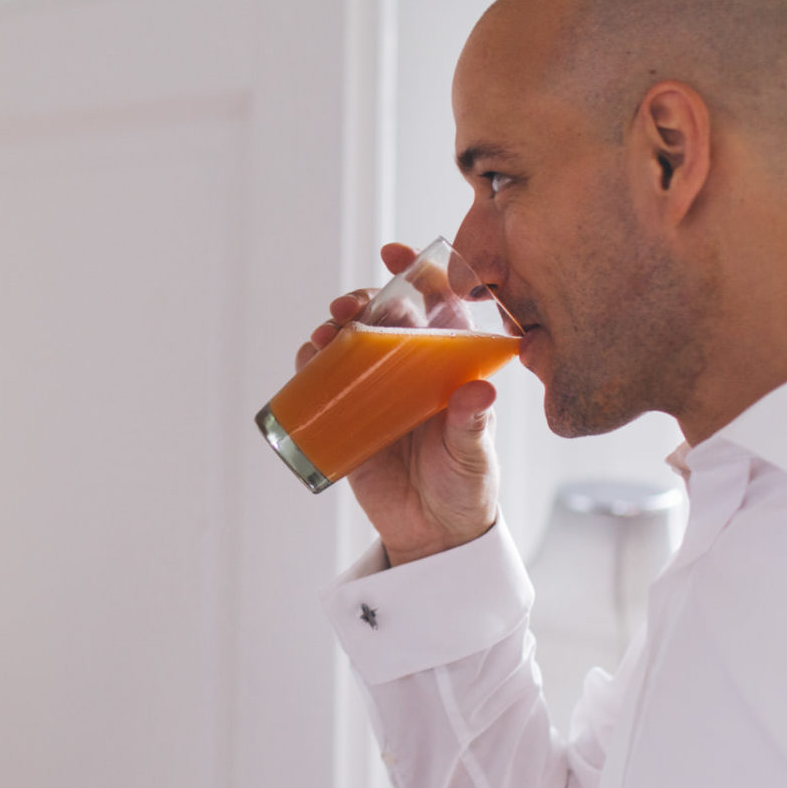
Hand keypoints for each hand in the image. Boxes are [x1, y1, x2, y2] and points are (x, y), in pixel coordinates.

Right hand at [295, 242, 502, 565]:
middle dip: (365, 298)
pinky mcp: (348, 413)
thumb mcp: (472, 456)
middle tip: (350, 307)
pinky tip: (309, 355)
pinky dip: (311, 360)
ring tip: (327, 333)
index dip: (419, 272)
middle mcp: (412, 367)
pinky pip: (324, 377)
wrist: (433, 533)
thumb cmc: (466, 487)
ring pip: (352, 340)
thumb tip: (477, 393)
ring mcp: (377, 388)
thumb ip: (472, 426)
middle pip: (386, 315)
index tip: (395, 254)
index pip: (438, 303)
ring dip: (335, 326)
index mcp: (451, 363)